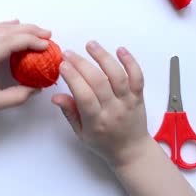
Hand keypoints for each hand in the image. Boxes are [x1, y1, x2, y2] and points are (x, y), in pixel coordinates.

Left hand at [0, 20, 50, 122]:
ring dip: (19, 28)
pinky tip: (15, 25)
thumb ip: (19, 95)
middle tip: (48, 34)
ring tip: (37, 31)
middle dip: (29, 31)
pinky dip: (5, 27)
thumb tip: (38, 87)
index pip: (9, 42)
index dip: (30, 40)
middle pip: (5, 32)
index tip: (46, 44)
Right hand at [52, 42, 149, 166]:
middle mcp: (114, 110)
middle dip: (82, 64)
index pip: (84, 96)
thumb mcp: (81, 134)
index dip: (73, 78)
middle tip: (69, 53)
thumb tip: (56, 96)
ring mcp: (128, 102)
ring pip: (118, 76)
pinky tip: (120, 50)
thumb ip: (70, 113)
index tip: (62, 65)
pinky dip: (130, 62)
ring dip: (103, 57)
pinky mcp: (139, 96)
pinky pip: (137, 77)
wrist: (131, 150)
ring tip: (91, 45)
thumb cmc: (103, 143)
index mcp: (97, 122)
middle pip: (99, 82)